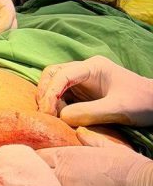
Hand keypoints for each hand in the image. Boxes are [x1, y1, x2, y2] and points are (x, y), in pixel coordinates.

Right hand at [36, 55, 152, 126]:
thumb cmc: (140, 102)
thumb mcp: (117, 108)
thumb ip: (89, 112)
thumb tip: (62, 117)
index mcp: (92, 67)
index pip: (63, 74)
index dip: (51, 92)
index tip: (48, 112)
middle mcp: (84, 71)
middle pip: (53, 75)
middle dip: (45, 92)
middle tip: (45, 114)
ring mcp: (83, 81)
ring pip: (55, 84)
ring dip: (49, 100)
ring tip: (52, 118)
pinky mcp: (83, 94)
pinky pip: (63, 96)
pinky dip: (57, 105)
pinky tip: (59, 118)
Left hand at [36, 145, 152, 185]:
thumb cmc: (127, 167)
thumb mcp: (108, 148)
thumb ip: (90, 140)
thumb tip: (80, 133)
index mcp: (66, 156)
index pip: (38, 157)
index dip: (34, 161)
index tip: (33, 164)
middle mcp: (62, 174)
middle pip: (36, 175)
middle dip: (34, 176)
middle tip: (33, 180)